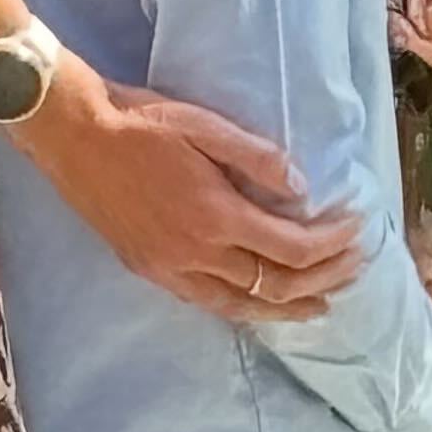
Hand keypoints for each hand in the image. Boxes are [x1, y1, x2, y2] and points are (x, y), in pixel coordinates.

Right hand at [21, 83, 364, 321]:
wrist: (75, 137)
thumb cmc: (143, 122)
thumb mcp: (207, 126)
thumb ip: (258, 158)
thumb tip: (303, 187)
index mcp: (217, 216)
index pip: (292, 248)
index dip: (331, 245)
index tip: (356, 231)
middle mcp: (197, 255)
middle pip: (275, 285)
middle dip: (323, 279)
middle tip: (354, 268)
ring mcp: (171, 270)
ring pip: (242, 307)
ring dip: (288, 307)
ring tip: (322, 305)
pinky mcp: (151, 272)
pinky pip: (208, 304)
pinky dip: (244, 309)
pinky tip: (260, 307)